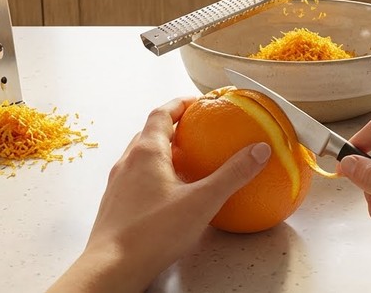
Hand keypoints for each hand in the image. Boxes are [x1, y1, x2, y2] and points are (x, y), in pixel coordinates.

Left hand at [49, 97, 270, 292]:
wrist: (111, 268)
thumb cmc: (153, 233)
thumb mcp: (202, 201)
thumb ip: (232, 175)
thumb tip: (259, 150)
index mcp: (146, 152)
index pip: (162, 113)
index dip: (180, 104)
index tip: (198, 102)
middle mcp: (127, 162)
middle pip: (149, 133)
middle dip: (173, 126)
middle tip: (196, 129)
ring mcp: (118, 184)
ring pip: (140, 156)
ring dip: (162, 151)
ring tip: (186, 160)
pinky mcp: (115, 204)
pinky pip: (136, 178)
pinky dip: (154, 175)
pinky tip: (170, 194)